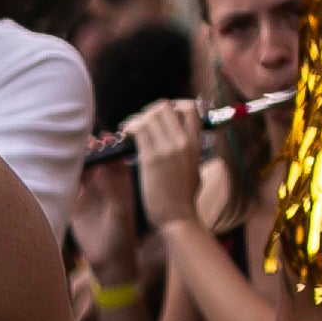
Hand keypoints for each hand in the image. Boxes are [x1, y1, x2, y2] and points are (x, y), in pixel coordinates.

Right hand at [65, 150, 140, 302]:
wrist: (108, 259)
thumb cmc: (122, 235)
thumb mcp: (121, 210)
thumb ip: (113, 188)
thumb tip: (102, 166)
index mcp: (120, 182)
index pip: (114, 157)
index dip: (110, 146)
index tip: (104, 138)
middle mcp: (104, 184)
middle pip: (95, 159)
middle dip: (90, 149)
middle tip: (83, 143)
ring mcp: (87, 192)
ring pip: (80, 169)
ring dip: (74, 160)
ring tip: (68, 153)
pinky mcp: (73, 202)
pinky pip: (66, 183)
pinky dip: (61, 175)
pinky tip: (56, 168)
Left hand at [124, 99, 200, 236]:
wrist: (177, 215)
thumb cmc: (183, 197)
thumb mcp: (195, 169)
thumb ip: (191, 152)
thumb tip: (188, 142)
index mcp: (196, 144)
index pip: (190, 108)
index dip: (173, 105)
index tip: (161, 113)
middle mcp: (184, 141)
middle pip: (166, 107)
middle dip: (149, 111)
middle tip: (140, 122)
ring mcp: (168, 148)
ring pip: (150, 115)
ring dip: (136, 119)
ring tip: (129, 129)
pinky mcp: (151, 157)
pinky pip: (138, 129)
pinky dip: (129, 127)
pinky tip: (124, 135)